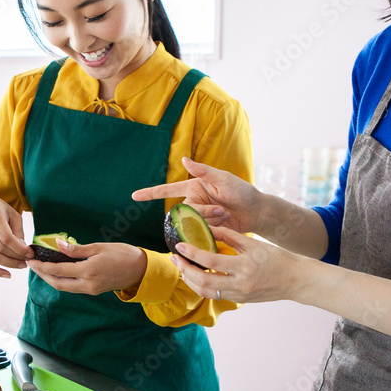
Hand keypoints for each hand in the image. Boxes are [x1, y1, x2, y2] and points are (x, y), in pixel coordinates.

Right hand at [0, 194, 32, 277]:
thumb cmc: (0, 210)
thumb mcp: (13, 214)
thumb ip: (18, 232)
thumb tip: (23, 251)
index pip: (6, 237)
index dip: (20, 249)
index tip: (30, 254)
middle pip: (0, 248)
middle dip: (16, 257)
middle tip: (27, 260)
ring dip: (9, 264)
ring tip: (21, 265)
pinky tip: (7, 274)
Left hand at [26, 239, 146, 295]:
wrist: (141, 270)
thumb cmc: (122, 254)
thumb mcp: (99, 247)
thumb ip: (76, 249)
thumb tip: (58, 245)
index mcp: (88, 271)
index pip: (58, 270)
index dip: (42, 266)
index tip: (31, 260)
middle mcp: (88, 284)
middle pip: (57, 283)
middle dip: (42, 275)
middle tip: (32, 265)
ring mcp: (91, 289)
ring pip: (64, 287)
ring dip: (51, 279)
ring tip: (41, 268)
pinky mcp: (94, 291)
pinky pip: (73, 287)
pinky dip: (62, 280)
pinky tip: (57, 272)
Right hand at [132, 157, 263, 233]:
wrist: (256, 212)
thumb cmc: (241, 191)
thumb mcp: (223, 178)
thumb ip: (203, 171)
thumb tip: (184, 158)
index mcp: (193, 188)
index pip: (167, 190)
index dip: (150, 193)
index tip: (134, 196)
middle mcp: (193, 202)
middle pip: (185, 212)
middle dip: (204, 213)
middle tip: (223, 210)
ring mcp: (199, 217)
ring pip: (194, 223)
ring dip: (211, 221)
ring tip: (226, 215)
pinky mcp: (206, 229)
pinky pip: (202, 232)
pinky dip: (215, 228)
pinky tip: (226, 223)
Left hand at [171, 226, 300, 303]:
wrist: (295, 280)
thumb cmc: (276, 258)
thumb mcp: (252, 243)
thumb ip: (228, 236)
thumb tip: (207, 227)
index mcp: (244, 267)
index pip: (210, 261)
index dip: (192, 254)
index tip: (179, 246)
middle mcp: (240, 284)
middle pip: (203, 281)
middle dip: (184, 270)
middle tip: (174, 258)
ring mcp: (239, 295)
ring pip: (205, 292)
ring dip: (190, 280)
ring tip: (181, 267)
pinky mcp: (239, 300)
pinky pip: (214, 295)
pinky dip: (201, 286)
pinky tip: (196, 276)